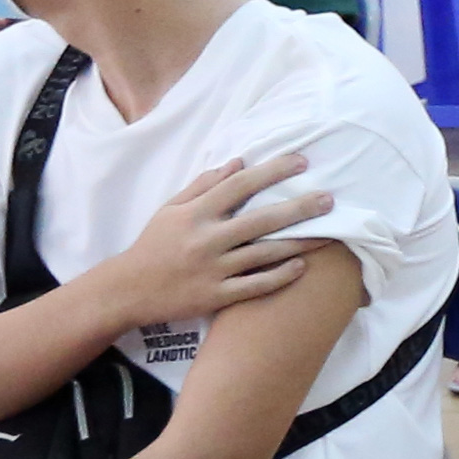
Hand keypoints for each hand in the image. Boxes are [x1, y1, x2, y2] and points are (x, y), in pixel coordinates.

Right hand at [89, 148, 326, 335]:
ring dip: (300, 243)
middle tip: (330, 199)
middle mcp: (206, 239)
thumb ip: (204, 185)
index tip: (302, 162)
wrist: (128, 289)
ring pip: (265, 254)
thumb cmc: (154, 245)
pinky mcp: (215, 296)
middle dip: (299, 208)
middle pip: (261, 220)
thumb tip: (238, 163)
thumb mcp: (171, 209)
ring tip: (330, 234)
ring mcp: (212, 270)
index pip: (240, 185)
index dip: (273, 172)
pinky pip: (254, 286)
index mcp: (195, 213)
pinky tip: (301, 267)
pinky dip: (279, 277)